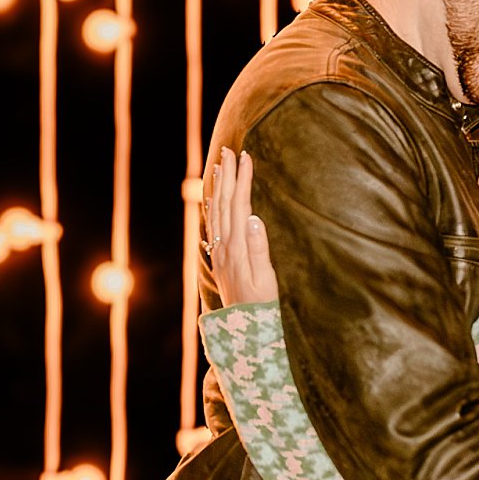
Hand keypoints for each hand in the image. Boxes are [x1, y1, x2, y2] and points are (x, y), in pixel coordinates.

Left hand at [205, 146, 278, 305]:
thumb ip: (259, 249)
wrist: (243, 329)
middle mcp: (225, 246)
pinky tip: (213, 197)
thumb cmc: (260, 305)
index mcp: (238, 247)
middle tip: (229, 150)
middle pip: (224, 203)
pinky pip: (213, 224)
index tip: (246, 157)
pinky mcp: (220, 257)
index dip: (242, 180)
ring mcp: (220, 251)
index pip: (239, 205)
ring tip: (220, 165)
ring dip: (218, 186)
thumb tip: (254, 218)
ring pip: (216, 211)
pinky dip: (212, 206)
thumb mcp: (266, 280)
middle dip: (227, 175)